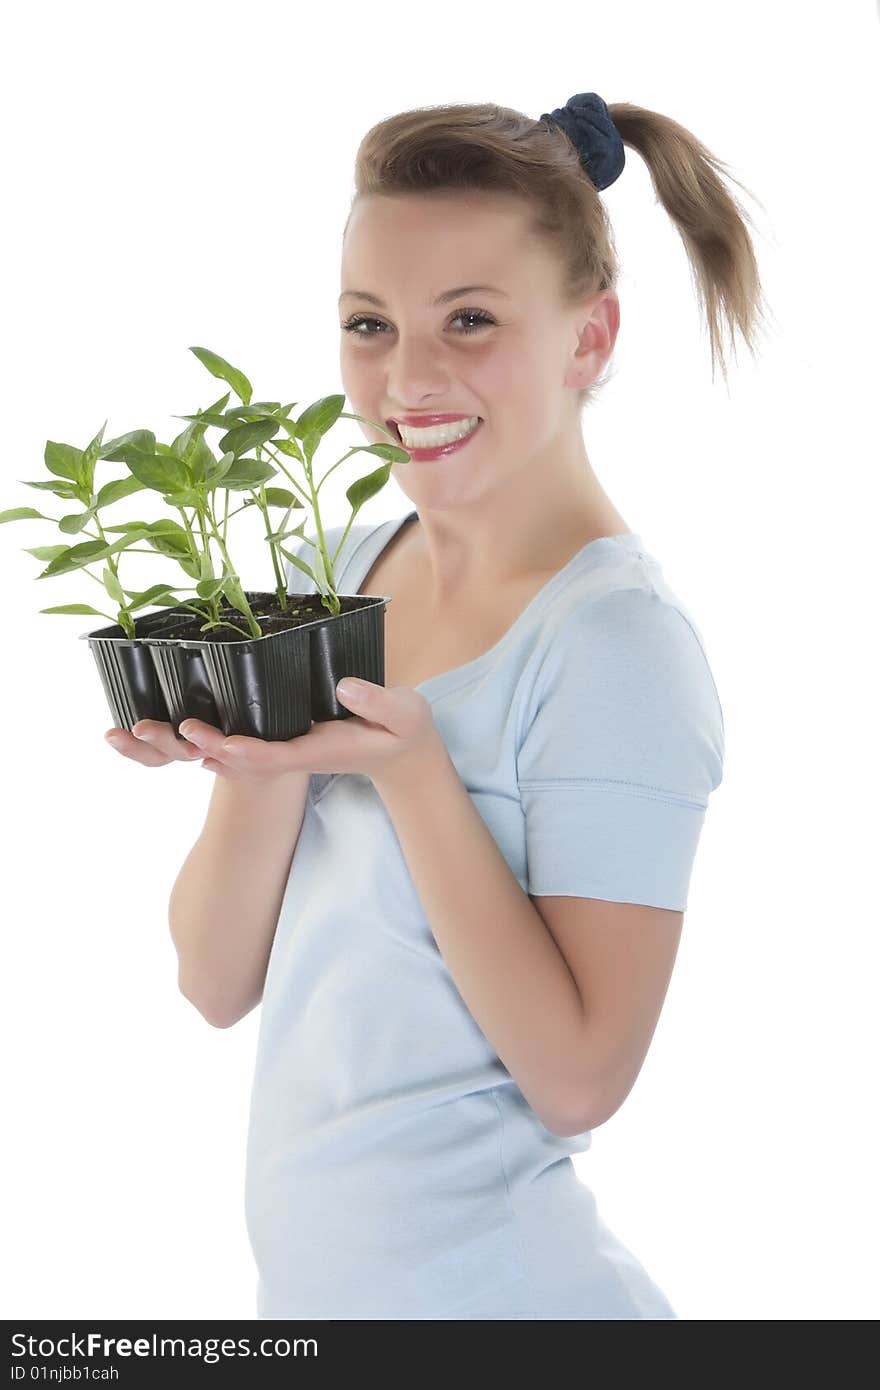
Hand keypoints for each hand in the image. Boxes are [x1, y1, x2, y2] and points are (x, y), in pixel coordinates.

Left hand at [106, 679, 442, 783]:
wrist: (404, 752)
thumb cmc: (405, 730)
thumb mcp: (404, 712)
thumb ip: (377, 701)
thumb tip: (342, 685)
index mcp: (319, 751)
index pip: (274, 757)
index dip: (243, 751)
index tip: (217, 742)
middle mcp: (297, 755)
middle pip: (245, 762)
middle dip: (212, 748)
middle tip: (179, 729)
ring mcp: (291, 752)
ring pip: (240, 760)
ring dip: (206, 749)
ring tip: (172, 732)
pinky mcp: (289, 742)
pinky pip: (246, 750)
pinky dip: (219, 744)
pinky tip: (195, 734)